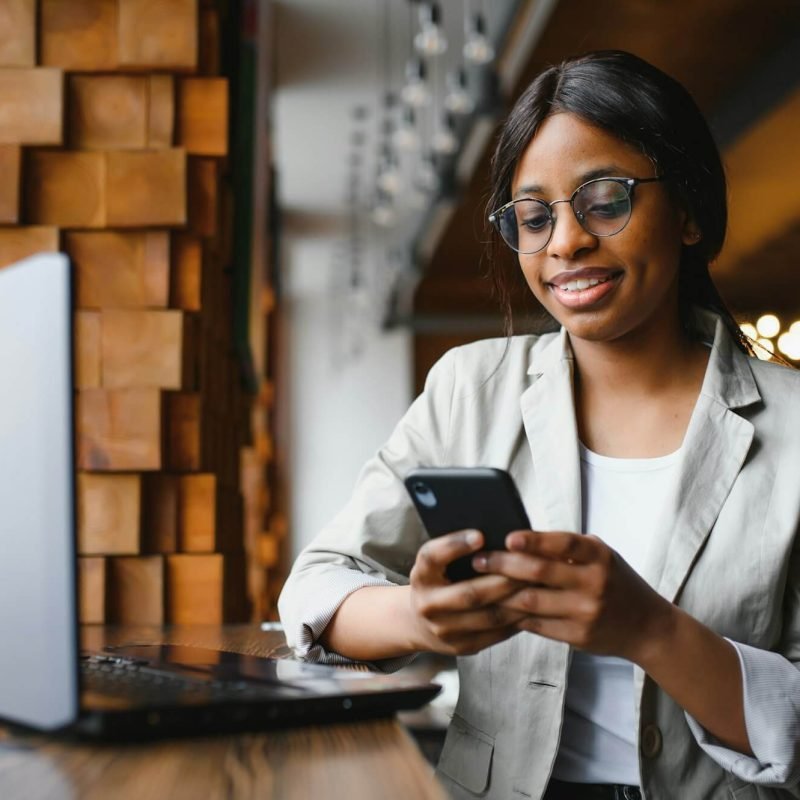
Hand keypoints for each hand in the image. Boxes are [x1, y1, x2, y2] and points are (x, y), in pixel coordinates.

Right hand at [407, 530, 528, 655]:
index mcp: (421, 575)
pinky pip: (495, 632)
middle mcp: (428, 604)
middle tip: (529, 566)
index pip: (433, 557)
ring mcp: (444, 629)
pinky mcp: (462, 646)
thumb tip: (497, 536)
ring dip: (517, 601)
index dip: (455, 545)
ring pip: (488, 616)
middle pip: (469, 593)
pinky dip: (516, 619)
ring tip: (538, 586)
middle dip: (503, 580)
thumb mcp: (437, 563)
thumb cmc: (438, 581)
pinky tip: (532, 606)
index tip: (480, 535)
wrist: (419, 623)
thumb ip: (456, 550)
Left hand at [472, 530, 673, 662]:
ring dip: (501, 593)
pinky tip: (496, 607)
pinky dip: (514, 615)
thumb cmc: (616, 582)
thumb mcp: (601, 557)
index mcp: (599, 557)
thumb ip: (568, 549)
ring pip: (532, 601)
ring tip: (478, 584)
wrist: (647, 627)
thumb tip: (520, 538)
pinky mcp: (578, 636)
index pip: (564, 544)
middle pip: (541, 572)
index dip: (535, 540)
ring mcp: (586, 612)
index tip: (509, 537)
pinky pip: (537, 624)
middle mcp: (594, 583)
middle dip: (504, 565)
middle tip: (478, 560)